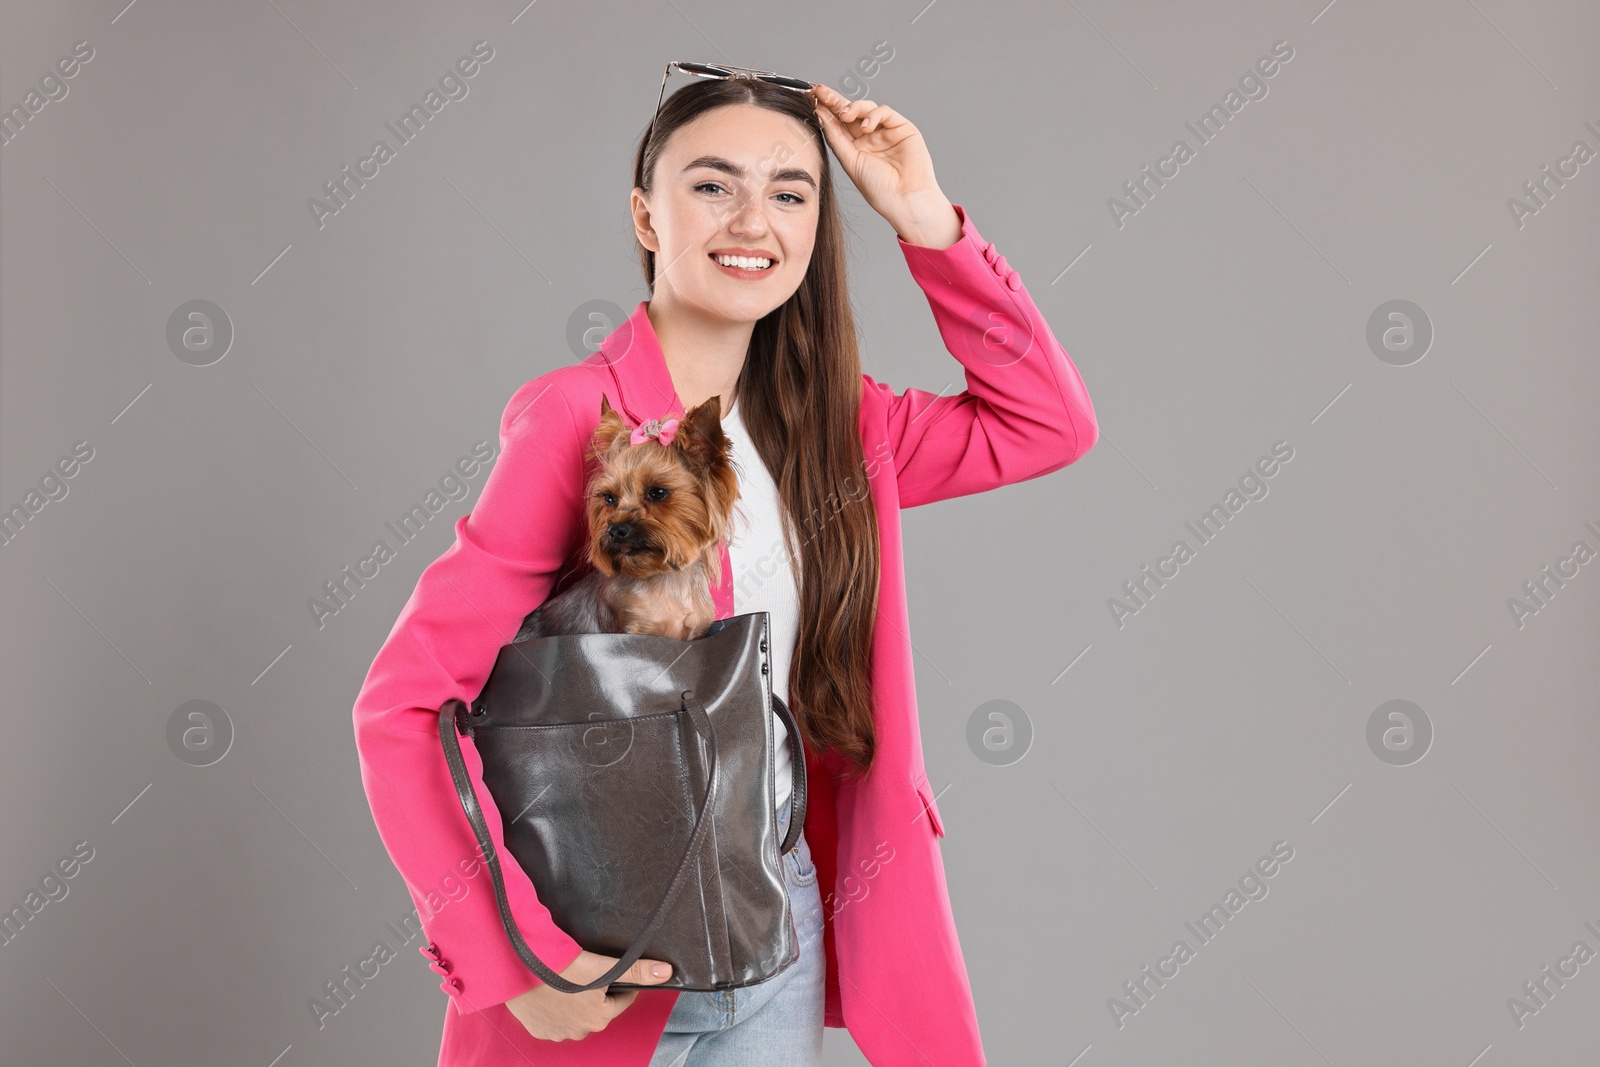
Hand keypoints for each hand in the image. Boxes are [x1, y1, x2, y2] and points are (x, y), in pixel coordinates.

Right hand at [504, 950, 673, 1041]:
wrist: (519, 971)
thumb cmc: (560, 968)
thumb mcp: (603, 966)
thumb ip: (636, 971)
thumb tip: (666, 972)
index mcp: (600, 1018)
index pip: (622, 999)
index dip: (621, 982)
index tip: (612, 969)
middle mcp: (580, 1031)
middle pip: (600, 1008)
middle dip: (598, 991)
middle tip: (588, 970)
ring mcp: (557, 1033)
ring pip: (577, 1015)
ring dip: (577, 1001)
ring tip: (569, 978)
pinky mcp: (538, 1030)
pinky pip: (554, 1019)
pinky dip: (556, 1007)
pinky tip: (552, 990)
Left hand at [810, 82, 960, 248]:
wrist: (905, 199)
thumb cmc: (879, 188)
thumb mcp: (850, 161)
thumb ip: (835, 137)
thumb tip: (820, 113)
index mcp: (855, 147)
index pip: (837, 123)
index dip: (824, 109)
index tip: (809, 97)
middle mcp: (869, 137)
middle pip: (849, 111)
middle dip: (834, 99)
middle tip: (819, 90)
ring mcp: (886, 131)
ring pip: (866, 108)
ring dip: (853, 107)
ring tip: (844, 115)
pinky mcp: (902, 127)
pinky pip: (884, 112)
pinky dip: (873, 114)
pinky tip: (867, 126)